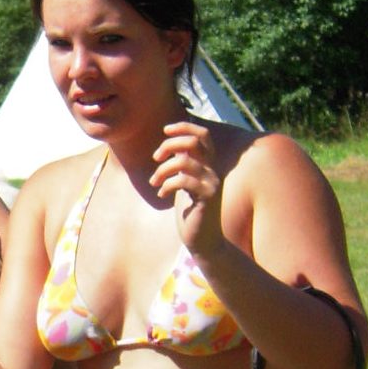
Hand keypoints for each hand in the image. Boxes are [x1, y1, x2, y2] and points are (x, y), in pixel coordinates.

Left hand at [150, 121, 224, 257]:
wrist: (203, 241)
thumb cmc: (191, 213)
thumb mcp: (185, 184)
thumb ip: (182, 166)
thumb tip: (169, 148)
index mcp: (209, 165)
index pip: (202, 134)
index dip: (184, 127)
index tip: (166, 130)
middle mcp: (213, 170)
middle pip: (194, 141)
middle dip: (170, 145)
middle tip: (155, 158)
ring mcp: (212, 183)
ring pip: (184, 161)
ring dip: (162, 169)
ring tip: (154, 182)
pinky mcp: (207, 197)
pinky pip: (183, 180)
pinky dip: (167, 184)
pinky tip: (162, 193)